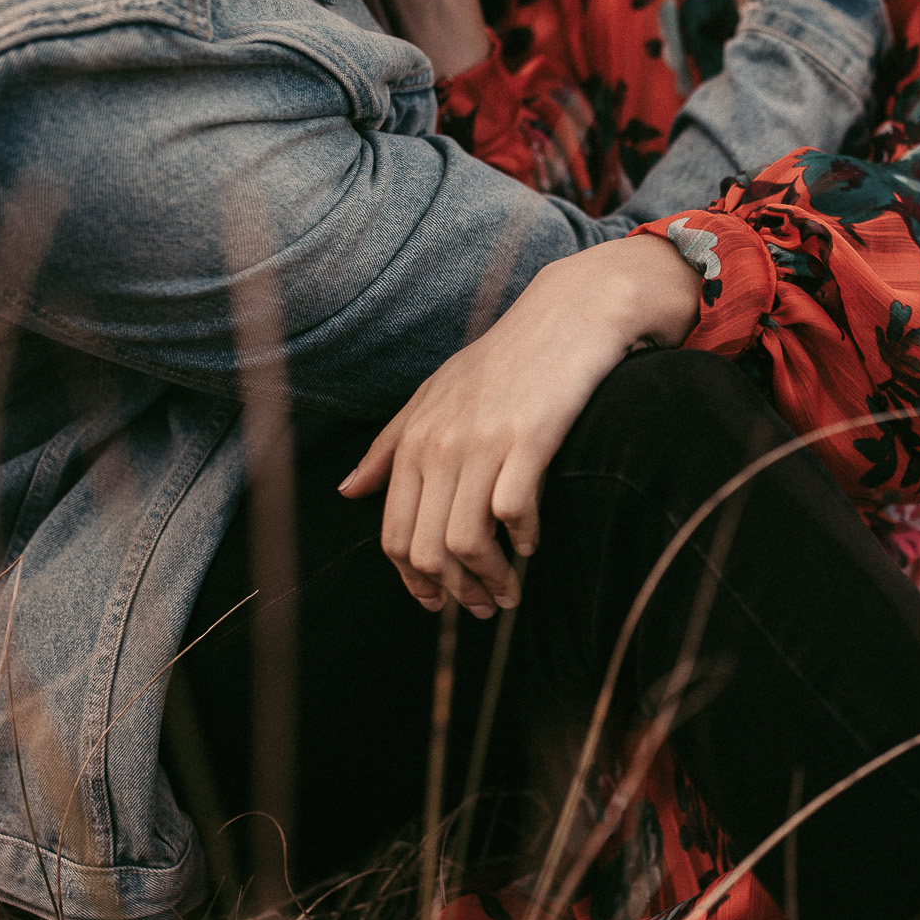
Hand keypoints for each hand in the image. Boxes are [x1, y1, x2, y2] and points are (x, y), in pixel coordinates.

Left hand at [341, 236, 703, 617]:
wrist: (572, 312)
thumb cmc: (507, 356)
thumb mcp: (437, 393)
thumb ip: (390, 445)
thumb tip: (347, 492)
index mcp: (414, 438)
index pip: (393, 533)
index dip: (414, 582)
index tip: (439, 602)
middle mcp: (440, 442)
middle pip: (424, 548)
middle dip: (452, 592)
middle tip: (480, 608)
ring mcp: (484, 440)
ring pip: (463, 540)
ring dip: (488, 580)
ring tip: (508, 593)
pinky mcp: (530, 437)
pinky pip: (512, 512)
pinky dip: (523, 541)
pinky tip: (532, 543)